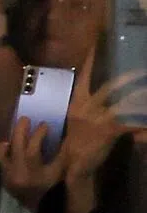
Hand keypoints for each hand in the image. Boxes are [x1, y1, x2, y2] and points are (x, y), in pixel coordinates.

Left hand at [0, 117, 66, 209]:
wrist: (41, 206)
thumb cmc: (53, 185)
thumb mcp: (59, 169)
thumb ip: (60, 152)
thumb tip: (62, 130)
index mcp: (32, 170)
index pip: (33, 146)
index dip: (39, 132)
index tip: (44, 124)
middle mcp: (16, 172)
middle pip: (15, 145)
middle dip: (20, 129)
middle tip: (25, 118)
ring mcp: (7, 175)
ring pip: (1, 153)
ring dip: (9, 140)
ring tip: (16, 134)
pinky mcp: (3, 178)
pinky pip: (1, 161)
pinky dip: (7, 152)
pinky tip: (14, 147)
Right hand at [62, 49, 144, 185]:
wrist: (72, 169)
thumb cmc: (75, 145)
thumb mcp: (77, 122)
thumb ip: (87, 105)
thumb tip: (99, 90)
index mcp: (77, 104)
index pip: (84, 78)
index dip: (91, 61)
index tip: (97, 43)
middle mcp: (86, 109)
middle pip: (109, 86)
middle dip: (125, 77)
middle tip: (140, 68)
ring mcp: (96, 120)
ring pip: (122, 101)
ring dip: (139, 96)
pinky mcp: (107, 132)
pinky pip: (129, 123)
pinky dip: (140, 125)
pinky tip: (146, 127)